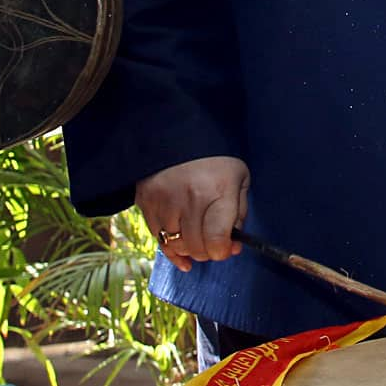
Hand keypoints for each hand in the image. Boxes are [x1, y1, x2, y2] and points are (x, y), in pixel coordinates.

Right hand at [136, 156, 249, 272]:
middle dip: (208, 251)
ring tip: (196, 234)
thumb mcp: (239, 180)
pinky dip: (170, 245)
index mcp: (218, 190)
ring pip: (176, 246)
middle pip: (196, 248)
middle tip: (211, 240)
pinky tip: (180, 246)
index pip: (217, 239)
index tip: (226, 246)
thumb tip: (232, 248)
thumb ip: (239, 216)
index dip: (223, 251)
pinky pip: (158, 239)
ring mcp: (164, 201)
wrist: (179, 134)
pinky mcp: (146, 202)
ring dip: (188, 246)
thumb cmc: (216, 161)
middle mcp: (189, 198)